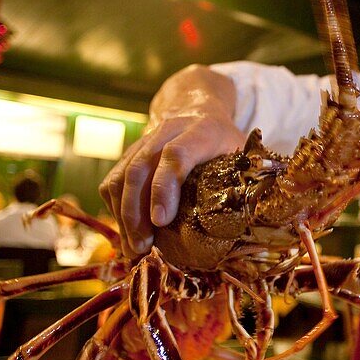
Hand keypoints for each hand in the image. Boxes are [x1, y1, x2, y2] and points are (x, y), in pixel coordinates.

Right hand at [99, 65, 243, 257]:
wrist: (198, 109)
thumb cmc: (225, 142)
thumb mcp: (243, 154)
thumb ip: (244, 179)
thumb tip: (248, 224)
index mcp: (202, 130)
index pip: (176, 154)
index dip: (165, 188)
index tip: (161, 221)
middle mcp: (167, 131)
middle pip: (141, 168)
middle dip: (137, 211)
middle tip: (143, 247)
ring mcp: (143, 142)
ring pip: (121, 177)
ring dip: (123, 216)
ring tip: (133, 250)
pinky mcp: (128, 155)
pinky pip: (112, 182)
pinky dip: (115, 211)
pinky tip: (127, 235)